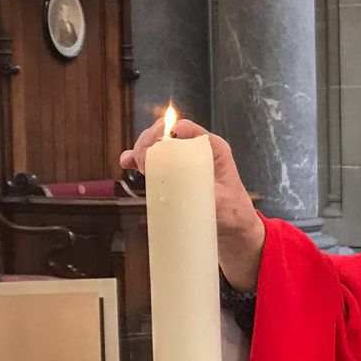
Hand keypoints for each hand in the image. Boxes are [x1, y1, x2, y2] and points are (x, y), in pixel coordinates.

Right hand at [121, 119, 266, 289]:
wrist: (234, 232)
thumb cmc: (234, 213)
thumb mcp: (221, 201)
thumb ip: (204, 191)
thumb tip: (179, 184)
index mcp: (213, 149)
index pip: (185, 128)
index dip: (165, 134)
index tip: (154, 151)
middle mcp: (197, 151)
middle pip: (167, 133)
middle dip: (149, 141)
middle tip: (142, 162)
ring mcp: (184, 162)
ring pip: (158, 145)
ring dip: (142, 149)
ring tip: (135, 164)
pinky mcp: (175, 175)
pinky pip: (155, 161)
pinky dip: (139, 160)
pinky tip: (127, 162)